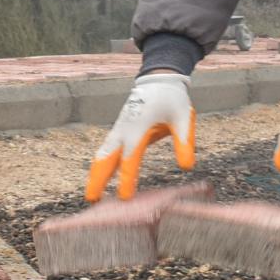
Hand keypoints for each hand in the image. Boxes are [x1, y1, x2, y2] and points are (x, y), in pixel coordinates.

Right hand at [85, 71, 192, 200]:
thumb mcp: (184, 118)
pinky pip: (107, 149)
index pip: (130, 157)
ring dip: (96, 173)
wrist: (159, 79)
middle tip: (92, 200)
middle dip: (98, 179)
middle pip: (106, 157)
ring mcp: (119, 128)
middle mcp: (124, 129)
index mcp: (139, 127)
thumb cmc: (172, 98)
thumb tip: (186, 167)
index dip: (126, 177)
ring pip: (103, 154)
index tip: (124, 197)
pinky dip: (101, 164)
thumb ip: (184, 142)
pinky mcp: (120, 129)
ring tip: (92, 194)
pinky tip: (100, 177)